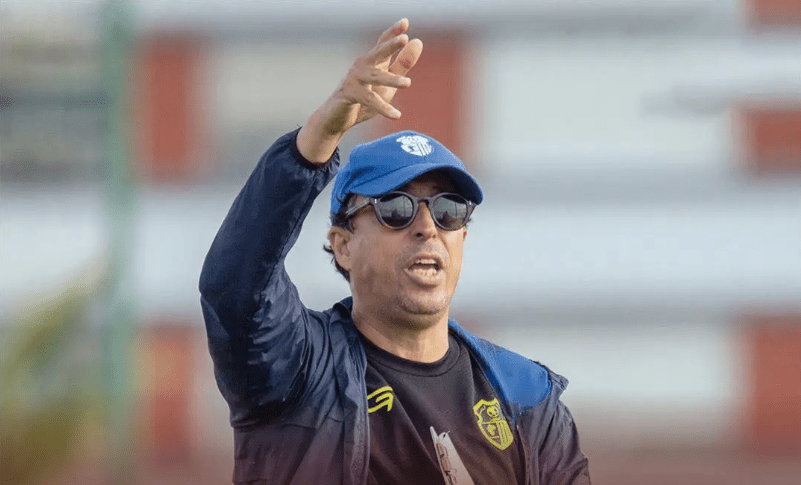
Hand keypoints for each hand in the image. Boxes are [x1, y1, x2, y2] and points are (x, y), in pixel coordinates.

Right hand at [297, 19, 422, 162]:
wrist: (337, 118)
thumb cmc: (364, 99)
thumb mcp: (388, 82)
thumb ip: (402, 64)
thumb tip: (418, 41)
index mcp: (372, 61)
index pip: (383, 43)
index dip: (393, 32)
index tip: (405, 22)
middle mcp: (362, 66)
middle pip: (378, 53)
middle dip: (390, 46)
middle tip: (404, 38)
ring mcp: (354, 79)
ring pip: (375, 77)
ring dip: (392, 80)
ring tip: (408, 83)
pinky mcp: (349, 94)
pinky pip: (369, 100)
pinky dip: (383, 108)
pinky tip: (397, 115)